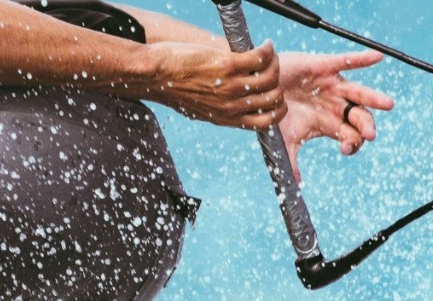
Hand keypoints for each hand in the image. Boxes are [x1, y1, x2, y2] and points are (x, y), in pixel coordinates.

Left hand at [147, 40, 287, 129]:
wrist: (154, 75)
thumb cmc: (172, 88)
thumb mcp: (198, 108)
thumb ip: (218, 109)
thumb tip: (234, 104)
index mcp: (225, 118)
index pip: (265, 123)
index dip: (278, 110)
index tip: (275, 95)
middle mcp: (230, 106)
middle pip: (274, 99)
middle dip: (278, 83)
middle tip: (271, 70)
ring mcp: (230, 86)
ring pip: (270, 77)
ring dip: (275, 63)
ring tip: (269, 54)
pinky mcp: (227, 66)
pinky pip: (260, 58)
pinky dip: (267, 50)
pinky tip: (265, 45)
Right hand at [276, 50, 395, 180]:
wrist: (260, 86)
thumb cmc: (274, 112)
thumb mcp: (283, 138)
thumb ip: (291, 159)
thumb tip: (294, 184)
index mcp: (329, 123)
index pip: (351, 136)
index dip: (353, 143)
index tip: (346, 149)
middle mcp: (336, 105)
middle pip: (360, 117)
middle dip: (366, 126)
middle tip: (370, 135)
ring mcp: (332, 86)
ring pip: (359, 93)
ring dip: (374, 99)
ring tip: (388, 105)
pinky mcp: (324, 67)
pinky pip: (346, 62)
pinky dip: (361, 60)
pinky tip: (377, 58)